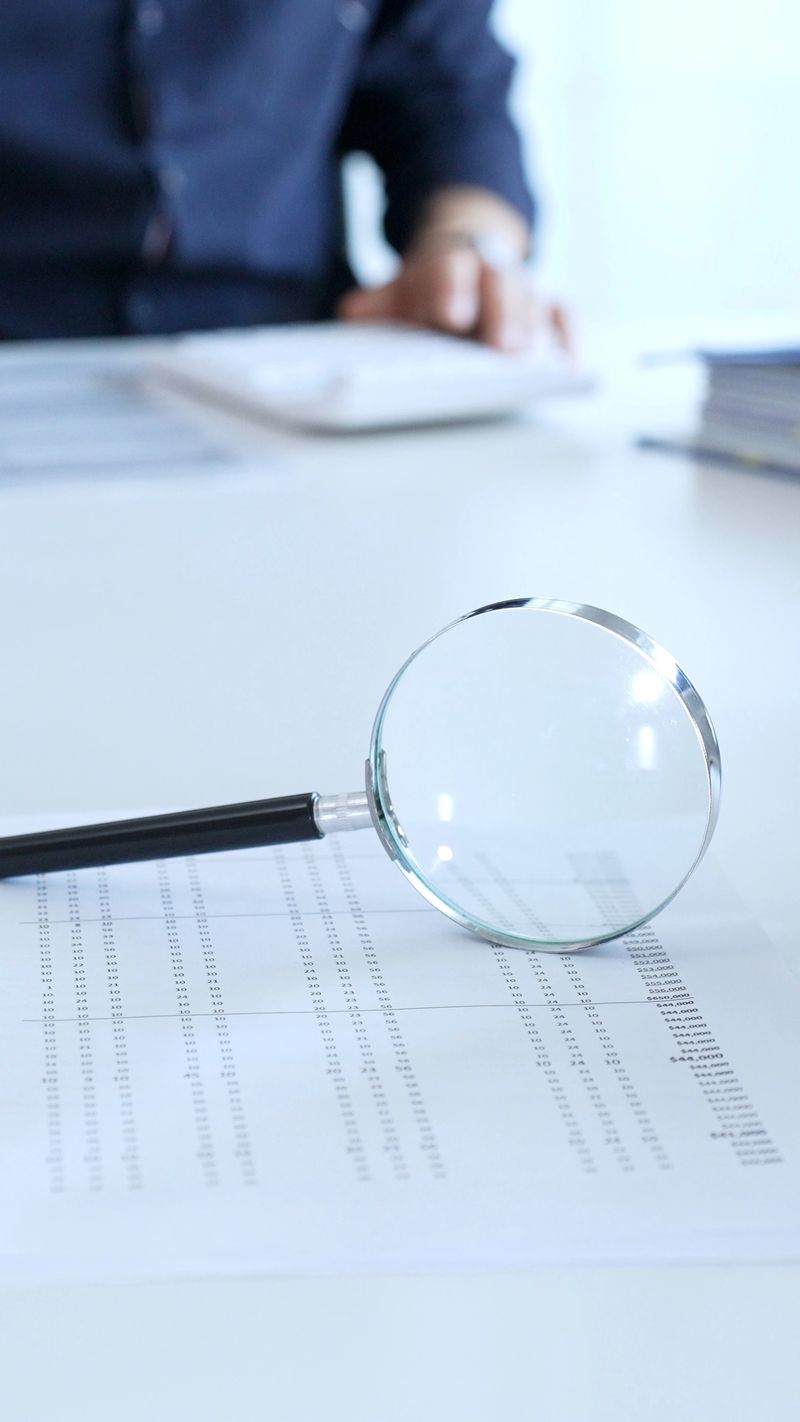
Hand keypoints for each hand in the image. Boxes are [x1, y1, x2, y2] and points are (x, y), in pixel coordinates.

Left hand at [337, 240, 568, 353]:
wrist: (459, 261)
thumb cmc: (425, 293)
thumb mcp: (394, 294)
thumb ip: (374, 305)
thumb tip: (354, 313)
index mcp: (448, 265)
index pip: (450, 270)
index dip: (451, 289)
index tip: (451, 315)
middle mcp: (490, 272)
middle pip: (500, 285)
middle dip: (502, 314)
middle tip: (502, 345)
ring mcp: (520, 291)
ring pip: (534, 300)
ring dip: (535, 330)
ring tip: (534, 361)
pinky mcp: (545, 311)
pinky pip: (563, 318)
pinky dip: (568, 339)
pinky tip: (568, 366)